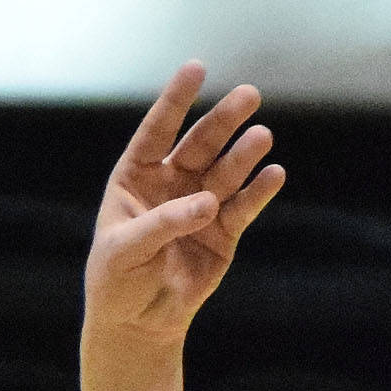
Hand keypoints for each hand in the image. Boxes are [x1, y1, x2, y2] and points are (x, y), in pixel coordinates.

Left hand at [84, 62, 284, 347]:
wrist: (136, 322)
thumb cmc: (117, 280)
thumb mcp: (125, 251)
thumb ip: (162, 225)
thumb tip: (206, 204)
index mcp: (136, 177)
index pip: (157, 131)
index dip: (176, 100)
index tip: (197, 67)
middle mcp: (171, 184)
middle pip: (200, 144)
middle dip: (223, 120)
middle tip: (249, 96)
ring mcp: (201, 206)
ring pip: (226, 172)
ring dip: (245, 154)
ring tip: (262, 136)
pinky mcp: (223, 232)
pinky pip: (243, 207)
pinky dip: (259, 192)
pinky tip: (274, 174)